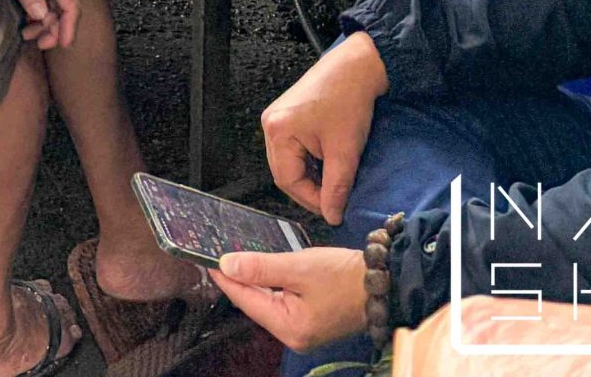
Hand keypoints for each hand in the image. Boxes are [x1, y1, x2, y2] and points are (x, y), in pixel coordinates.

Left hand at [10, 0, 79, 51]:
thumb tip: (42, 16)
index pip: (72, 8)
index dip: (68, 29)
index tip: (61, 46)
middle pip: (66, 7)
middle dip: (52, 27)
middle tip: (33, 41)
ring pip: (57, 1)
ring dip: (45, 18)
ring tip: (26, 30)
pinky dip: (42, 5)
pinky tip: (28, 13)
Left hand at [210, 247, 368, 350]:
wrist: (385, 281)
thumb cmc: (347, 278)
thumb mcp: (299, 267)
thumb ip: (261, 267)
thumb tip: (228, 264)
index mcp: (290, 327)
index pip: (245, 300)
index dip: (224, 278)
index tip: (206, 259)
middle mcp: (294, 334)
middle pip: (254, 303)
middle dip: (235, 280)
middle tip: (216, 255)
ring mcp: (303, 329)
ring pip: (266, 302)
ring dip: (251, 281)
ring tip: (233, 259)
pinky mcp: (310, 319)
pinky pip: (280, 301)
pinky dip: (268, 285)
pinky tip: (259, 270)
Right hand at [260, 32, 387, 224]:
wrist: (356, 67)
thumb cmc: (349, 101)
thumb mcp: (345, 150)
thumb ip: (336, 187)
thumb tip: (332, 216)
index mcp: (278, 131)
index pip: (287, 180)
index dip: (311, 200)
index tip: (334, 209)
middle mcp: (270, 124)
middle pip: (284, 172)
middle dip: (310, 188)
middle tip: (335, 198)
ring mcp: (277, 118)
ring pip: (289, 162)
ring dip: (311, 175)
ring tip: (335, 179)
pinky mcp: (287, 115)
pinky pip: (293, 149)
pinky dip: (310, 161)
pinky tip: (329, 161)